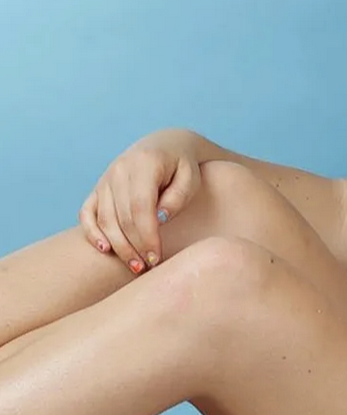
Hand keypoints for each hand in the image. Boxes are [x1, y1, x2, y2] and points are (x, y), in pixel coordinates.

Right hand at [79, 129, 202, 274]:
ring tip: (135, 266)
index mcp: (144, 164)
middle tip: (149, 268)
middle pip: (122, 217)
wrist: (164, 146)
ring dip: (118, 246)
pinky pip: (87, 212)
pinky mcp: (98, 189)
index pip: (141, 207)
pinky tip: (105, 249)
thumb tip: (160, 219)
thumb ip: (177, 197)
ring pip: (105, 218)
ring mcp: (106, 179)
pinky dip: (92, 232)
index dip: (147, 236)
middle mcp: (119, 170)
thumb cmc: (182, 167)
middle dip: (135, 246)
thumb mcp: (190, 178)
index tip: (157, 257)